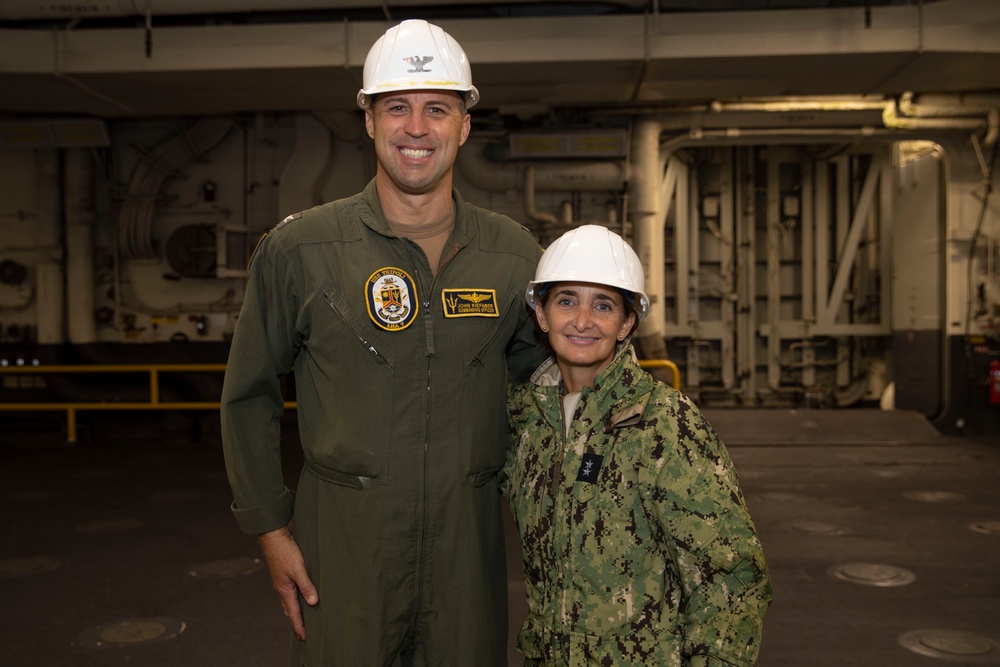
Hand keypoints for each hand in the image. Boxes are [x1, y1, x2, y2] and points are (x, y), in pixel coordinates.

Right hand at [258, 525, 318, 639]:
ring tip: (300, 619)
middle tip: (302, 634)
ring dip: (294, 612)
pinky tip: (298, 597)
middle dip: (296, 622)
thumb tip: (313, 603)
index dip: (299, 625)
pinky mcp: (283, 575)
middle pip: (289, 610)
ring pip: (288, 602)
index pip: (293, 613)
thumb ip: (306, 586)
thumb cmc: (285, 552)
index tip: (304, 637)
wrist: (273, 537)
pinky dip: (293, 600)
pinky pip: (288, 593)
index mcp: (285, 590)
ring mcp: (281, 582)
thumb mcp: (299, 569)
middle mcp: (282, 589)